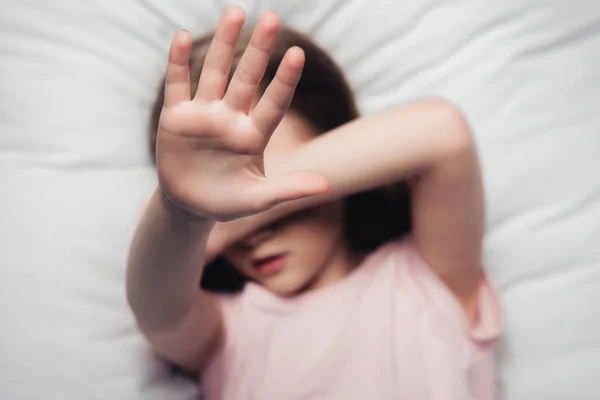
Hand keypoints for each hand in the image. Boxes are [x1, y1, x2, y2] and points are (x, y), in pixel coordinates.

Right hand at [156, 7, 329, 221]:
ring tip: (236, 12)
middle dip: (258, 50)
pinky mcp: (176, 117)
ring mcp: (204, 114)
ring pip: (215, 72)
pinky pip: (177, 85)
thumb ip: (288, 189)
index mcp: (253, 136)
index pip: (274, 103)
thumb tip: (327, 186)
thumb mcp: (258, 199)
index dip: (284, 80)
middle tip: (272, 18)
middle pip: (246, 78)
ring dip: (224, 44)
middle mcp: (231, 118)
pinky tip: (184, 36)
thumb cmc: (228, 202)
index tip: (297, 54)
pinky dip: (179, 62)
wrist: (189, 206)